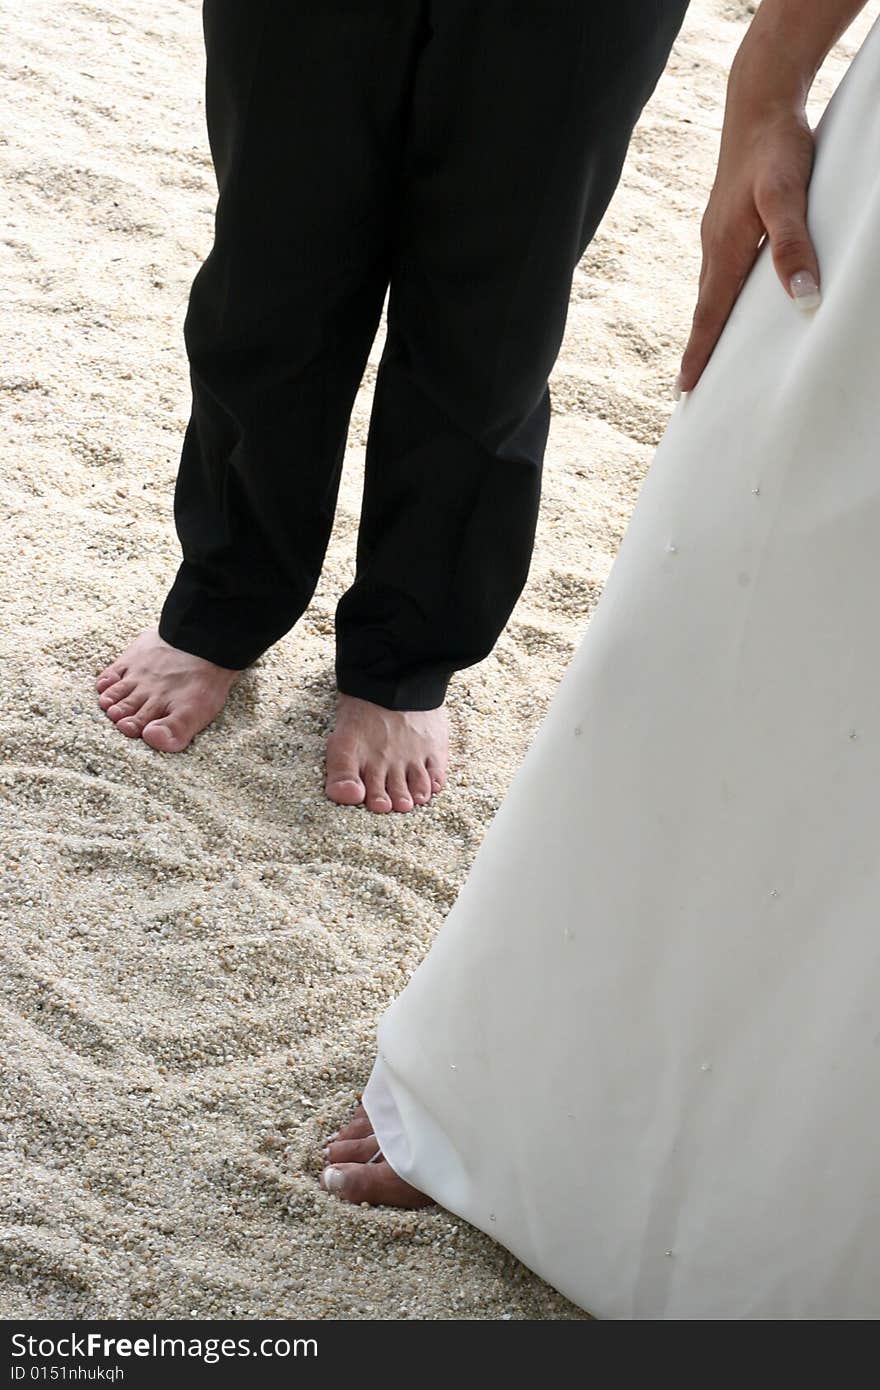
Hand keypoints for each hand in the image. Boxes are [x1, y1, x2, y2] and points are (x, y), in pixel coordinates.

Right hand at [676, 91, 819, 395]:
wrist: (759, 102)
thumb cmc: (777, 148)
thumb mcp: (788, 197)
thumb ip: (793, 246)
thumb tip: (803, 299)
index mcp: (723, 250)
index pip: (709, 316)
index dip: (699, 355)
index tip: (685, 390)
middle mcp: (713, 246)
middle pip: (705, 310)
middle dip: (699, 349)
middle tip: (691, 387)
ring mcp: (717, 232)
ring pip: (713, 290)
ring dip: (709, 323)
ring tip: (709, 352)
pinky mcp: (727, 219)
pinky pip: (721, 270)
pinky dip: (721, 295)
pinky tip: (730, 297)